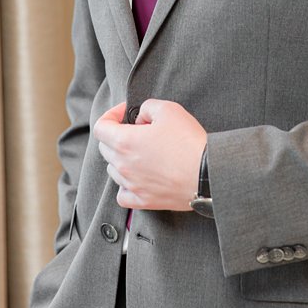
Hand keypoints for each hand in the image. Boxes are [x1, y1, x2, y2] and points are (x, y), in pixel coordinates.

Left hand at [93, 99, 207, 211]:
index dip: (111, 115)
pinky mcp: (142, 200)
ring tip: (143, 153)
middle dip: (118, 135)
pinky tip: (138, 177)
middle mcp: (122, 164)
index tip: (124, 113)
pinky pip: (122, 193)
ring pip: (113, 169)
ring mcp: (131, 184)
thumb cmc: (190, 143)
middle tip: (140, 131)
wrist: (207, 173)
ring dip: (122, 158)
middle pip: (105, 147)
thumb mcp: (170, 110)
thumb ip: (148, 107)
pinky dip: (126, 185)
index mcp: (125, 141)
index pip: (101, 127)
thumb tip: (141, 117)